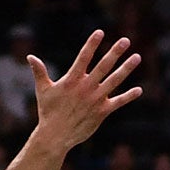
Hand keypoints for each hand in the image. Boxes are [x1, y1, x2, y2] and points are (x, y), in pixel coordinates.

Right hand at [29, 31, 141, 150]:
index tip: (100, 32)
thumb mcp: (43, 90)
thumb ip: (39, 72)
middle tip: (126, 40)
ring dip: (126, 69)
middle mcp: (86, 88)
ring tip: (137, 57)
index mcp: (72, 80)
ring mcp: (95, 100)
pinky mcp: (101, 112)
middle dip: (115, 52)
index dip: (91, 44)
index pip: (83, 58)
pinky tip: (139, 90)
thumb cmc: (48, 112)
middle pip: (103, 66)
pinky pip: (118, 102)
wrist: (55, 137)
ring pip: (114, 81)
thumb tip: (30, 57)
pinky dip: (128, 96)